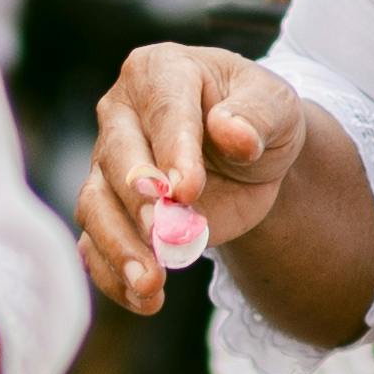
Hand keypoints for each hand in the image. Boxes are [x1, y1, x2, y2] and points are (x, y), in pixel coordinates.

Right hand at [80, 44, 308, 316]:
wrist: (251, 155)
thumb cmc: (258, 117)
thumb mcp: (277, 106)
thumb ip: (258, 114)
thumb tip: (234, 134)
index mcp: (160, 72)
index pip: (164, 112)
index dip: (173, 151)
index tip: (187, 190)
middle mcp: (121, 115)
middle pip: (115, 158)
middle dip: (137, 201)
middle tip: (162, 234)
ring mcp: (108, 166)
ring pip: (96, 205)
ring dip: (120, 247)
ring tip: (152, 285)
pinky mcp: (110, 211)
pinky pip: (96, 245)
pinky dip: (114, 275)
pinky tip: (144, 301)